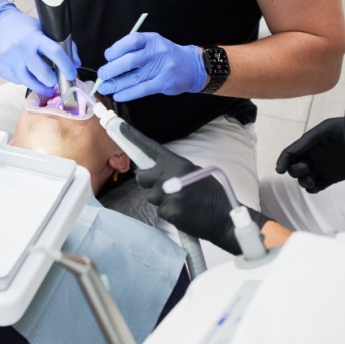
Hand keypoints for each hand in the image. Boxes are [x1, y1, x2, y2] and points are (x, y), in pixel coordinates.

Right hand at [0, 0, 78, 97]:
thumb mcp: (45, 29)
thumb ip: (63, 45)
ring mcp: (8, 58)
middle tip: (55, 82)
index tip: (72, 74)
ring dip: (39, 86)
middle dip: (52, 81)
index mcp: (34, 37)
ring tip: (45, 87)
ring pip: (28, 82)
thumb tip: (75, 64)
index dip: (66, 66)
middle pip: (42, 73)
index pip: (55, 52)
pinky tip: (26, 73)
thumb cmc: (25, 28)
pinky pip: (16, 80)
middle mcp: (20, 48)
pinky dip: (24, 80)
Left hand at [95, 32, 205, 100]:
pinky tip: (118, 95)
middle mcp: (156, 51)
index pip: (131, 41)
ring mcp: (161, 67)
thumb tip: (110, 62)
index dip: (116, 49)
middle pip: (129, 60)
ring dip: (116, 84)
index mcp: (151, 39)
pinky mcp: (164, 82)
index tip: (108, 57)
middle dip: (112, 69)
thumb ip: (135, 50)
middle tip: (102, 75)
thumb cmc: (166, 55)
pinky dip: (128, 93)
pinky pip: (142, 89)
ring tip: (105, 88)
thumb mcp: (153, 44)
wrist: (192, 66)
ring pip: (134, 77)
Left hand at [118, 122, 262, 255]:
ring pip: (151, 196)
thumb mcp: (194, 172)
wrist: (224, 215)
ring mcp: (168, 194)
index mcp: (177, 163)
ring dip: (162, 200)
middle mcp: (170, 176)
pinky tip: (184, 213)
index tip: (120, 128)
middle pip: (142, 177)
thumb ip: (174, 169)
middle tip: (164, 188)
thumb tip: (159, 171)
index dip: (134, 138)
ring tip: (181, 202)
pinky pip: (160, 211)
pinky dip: (170, 213)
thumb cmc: (211, 193)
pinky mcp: (169, 211)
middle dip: (149, 183)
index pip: (151, 148)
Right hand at [275, 117, 344, 192]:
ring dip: (303, 181)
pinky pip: (317, 186)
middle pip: (295, 167)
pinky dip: (312, 189)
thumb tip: (290, 154)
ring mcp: (322, 167)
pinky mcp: (331, 178)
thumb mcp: (325, 129)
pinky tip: (314, 186)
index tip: (280, 170)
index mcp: (309, 143)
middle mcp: (313, 156)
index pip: (291, 153)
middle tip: (305, 168)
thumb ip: (307, 140)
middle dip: (295, 170)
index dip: (283, 160)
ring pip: (304, 179)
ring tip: (310, 181)